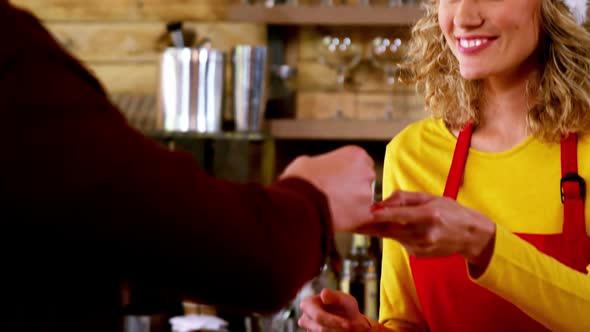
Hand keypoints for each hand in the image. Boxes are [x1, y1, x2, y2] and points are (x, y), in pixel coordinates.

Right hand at [281, 145, 374, 232]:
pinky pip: (368, 218)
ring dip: (353, 205)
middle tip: (336, 194)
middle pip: (366, 181)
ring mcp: (367, 194)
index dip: (350, 172)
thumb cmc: (301, 181)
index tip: (341, 179)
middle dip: (353, 188)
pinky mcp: (365, 214)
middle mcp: (366, 172)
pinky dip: (356, 219)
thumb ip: (321, 164)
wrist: (299, 202)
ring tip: (333, 208)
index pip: (363, 163)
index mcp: (355, 155)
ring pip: (364, 200)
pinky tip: (343, 219)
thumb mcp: (308, 162)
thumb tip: (317, 170)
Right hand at [298, 288, 370, 331]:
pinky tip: (350, 331)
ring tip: (356, 329)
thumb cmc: (344, 307)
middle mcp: (304, 319)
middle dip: (340, 329)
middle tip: (357, 328)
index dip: (334, 321)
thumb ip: (336, 297)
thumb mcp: (345, 300)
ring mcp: (309, 330)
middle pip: (322, 330)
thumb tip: (323, 294)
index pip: (319, 316)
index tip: (349, 324)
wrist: (347, 320)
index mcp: (307, 304)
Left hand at [365, 191, 495, 266]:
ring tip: (367, 220)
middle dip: (370, 225)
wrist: (471, 236)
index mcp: (429, 215)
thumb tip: (383, 201)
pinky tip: (403, 229)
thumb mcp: (431, 198)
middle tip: (351, 220)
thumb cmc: (450, 211)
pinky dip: (396, 234)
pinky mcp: (417, 254)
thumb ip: (405, 197)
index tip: (368, 211)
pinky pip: (400, 241)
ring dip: (380, 228)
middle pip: (390, 229)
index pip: (400, 215)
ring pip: (392, 236)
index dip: (382, 214)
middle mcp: (424, 233)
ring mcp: (420, 246)